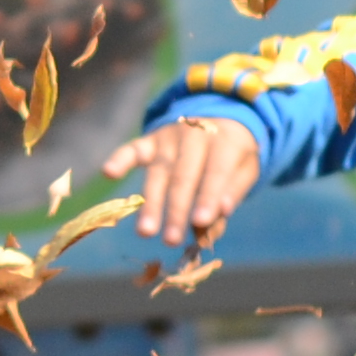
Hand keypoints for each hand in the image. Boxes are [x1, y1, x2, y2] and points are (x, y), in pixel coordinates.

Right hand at [103, 115, 262, 245]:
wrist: (219, 116)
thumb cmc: (233, 155)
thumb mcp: (246, 168)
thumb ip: (234, 192)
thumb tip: (221, 213)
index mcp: (224, 141)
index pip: (215, 172)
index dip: (208, 197)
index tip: (200, 222)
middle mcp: (193, 135)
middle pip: (183, 176)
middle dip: (176, 209)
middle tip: (171, 240)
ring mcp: (168, 137)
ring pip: (158, 172)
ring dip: (151, 202)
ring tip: (145, 231)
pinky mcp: (149, 140)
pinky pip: (132, 149)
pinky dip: (120, 159)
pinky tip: (108, 172)